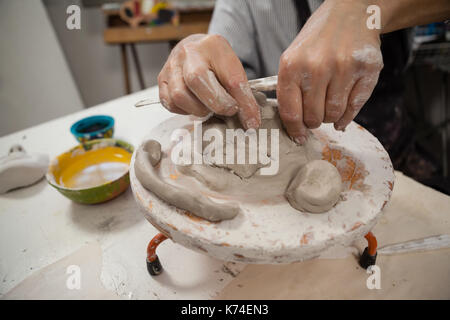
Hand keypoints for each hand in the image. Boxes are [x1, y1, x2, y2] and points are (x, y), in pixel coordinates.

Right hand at [158, 34, 260, 128]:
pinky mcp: (161, 79)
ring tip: (209, 108)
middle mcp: (189, 52)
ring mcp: (171, 65)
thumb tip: (250, 123)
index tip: (251, 121)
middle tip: (229, 111)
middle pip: (197, 80)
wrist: (197, 49)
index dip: (244, 104)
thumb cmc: (217, 63)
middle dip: (217, 103)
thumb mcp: (234, 70)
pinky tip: (195, 105)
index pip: (231, 78)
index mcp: (214, 45)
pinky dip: (185, 111)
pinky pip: (170, 103)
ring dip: (199, 109)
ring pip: (180, 95)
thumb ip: (242, 93)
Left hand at [277, 0, 382, 142]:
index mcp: (292, 65)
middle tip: (316, 113)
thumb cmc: (318, 40)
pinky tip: (343, 112)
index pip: (291, 112)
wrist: (351, 13)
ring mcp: (343, 68)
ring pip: (334, 115)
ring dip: (331, 116)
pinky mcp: (366, 70)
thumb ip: (290, 90)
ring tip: (329, 103)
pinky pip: (355, 107)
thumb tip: (295, 127)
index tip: (298, 137)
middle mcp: (317, 66)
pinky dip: (348, 115)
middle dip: (314, 121)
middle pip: (313, 117)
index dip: (295, 130)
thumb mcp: (293, 58)